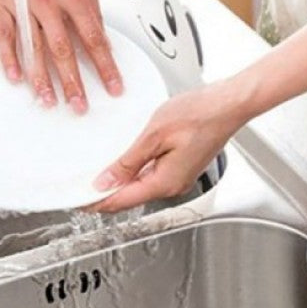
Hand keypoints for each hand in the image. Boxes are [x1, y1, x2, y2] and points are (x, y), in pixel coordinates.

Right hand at [0, 0, 122, 112]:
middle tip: (80, 106)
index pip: (94, 41)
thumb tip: (101, 41)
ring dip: (42, 78)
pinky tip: (16, 78)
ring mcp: (22, 1)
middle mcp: (48, 1)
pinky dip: (9, 57)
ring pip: (33, 48)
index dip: (105, 67)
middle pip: (64, 51)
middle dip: (74, 82)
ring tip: (49, 100)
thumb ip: (93, 11)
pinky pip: (5, 34)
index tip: (113, 87)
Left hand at [90, 80, 249, 211]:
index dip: (95, 202)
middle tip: (80, 190)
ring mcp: (179, 178)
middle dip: (105, 196)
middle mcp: (173, 186)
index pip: (120, 201)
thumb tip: (106, 181)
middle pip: (130, 198)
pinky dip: (134, 175)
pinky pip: (152, 178)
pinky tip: (125, 165)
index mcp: (164, 182)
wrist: (229, 105)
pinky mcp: (183, 168)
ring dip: (119, 184)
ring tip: (97, 177)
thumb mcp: (153, 135)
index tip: (77, 200)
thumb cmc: (200, 114)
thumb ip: (127, 162)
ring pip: (141, 188)